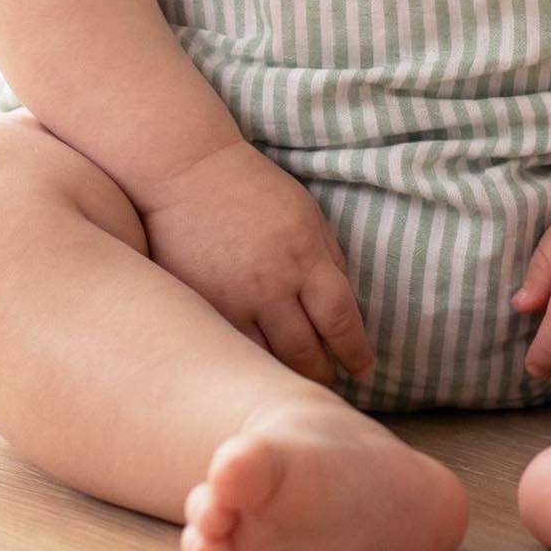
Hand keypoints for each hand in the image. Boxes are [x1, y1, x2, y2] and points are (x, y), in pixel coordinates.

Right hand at [135, 139, 374, 389]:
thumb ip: (328, 258)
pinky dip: (250, 363)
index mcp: (305, 255)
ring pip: (269, 362)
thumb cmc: (253, 188)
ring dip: (287, 375)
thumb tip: (345, 306)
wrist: (187, 172)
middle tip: (330, 378)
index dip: (356, 353)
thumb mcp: (306, 213)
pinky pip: (232, 350)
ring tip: (297, 379)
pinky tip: (258, 367)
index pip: (341, 320)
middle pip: (307, 352)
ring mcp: (233, 300)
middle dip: (324, 373)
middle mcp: (272, 284)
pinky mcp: (201, 307)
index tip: (363, 370)